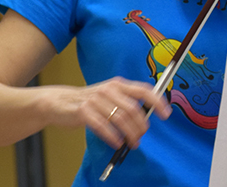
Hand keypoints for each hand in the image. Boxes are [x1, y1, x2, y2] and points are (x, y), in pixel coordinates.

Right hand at [54, 76, 171, 149]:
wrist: (60, 101)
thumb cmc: (90, 101)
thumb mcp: (110, 95)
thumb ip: (126, 101)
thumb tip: (146, 117)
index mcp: (118, 84)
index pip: (144, 90)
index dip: (157, 101)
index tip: (166, 114)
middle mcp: (109, 89)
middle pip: (133, 109)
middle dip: (141, 126)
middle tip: (141, 137)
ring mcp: (96, 99)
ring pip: (120, 119)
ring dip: (129, 134)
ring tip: (132, 143)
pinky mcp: (84, 111)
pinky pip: (103, 126)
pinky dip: (113, 136)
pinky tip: (117, 143)